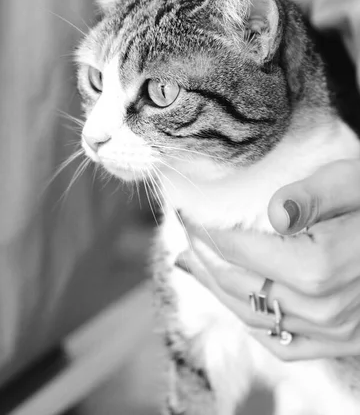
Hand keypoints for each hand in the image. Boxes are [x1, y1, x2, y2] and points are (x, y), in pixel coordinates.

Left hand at [179, 159, 359, 361]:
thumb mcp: (356, 182)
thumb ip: (313, 195)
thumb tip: (272, 211)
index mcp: (318, 266)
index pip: (236, 249)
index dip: (205, 229)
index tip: (187, 212)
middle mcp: (321, 308)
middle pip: (237, 284)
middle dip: (202, 257)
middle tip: (184, 235)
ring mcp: (333, 331)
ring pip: (253, 316)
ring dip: (217, 289)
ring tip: (193, 265)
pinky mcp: (343, 342)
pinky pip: (283, 344)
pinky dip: (251, 323)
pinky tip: (236, 303)